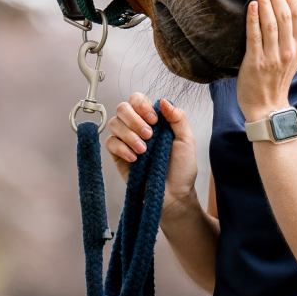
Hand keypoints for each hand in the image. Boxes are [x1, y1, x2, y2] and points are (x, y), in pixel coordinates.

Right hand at [106, 94, 197, 216]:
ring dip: (129, 135)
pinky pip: (109, 143)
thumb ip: (178, 118)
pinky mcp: (118, 156)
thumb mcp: (186, 141)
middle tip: (149, 136)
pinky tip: (134, 158)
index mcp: (152, 120)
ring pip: (114, 123)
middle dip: (134, 120)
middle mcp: (136, 127)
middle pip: (122, 108)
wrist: (175, 196)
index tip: (154, 120)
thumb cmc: (182, 170)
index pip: (137, 99)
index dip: (142, 106)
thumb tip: (163, 101)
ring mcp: (125, 140)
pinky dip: (121, 148)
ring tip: (144, 150)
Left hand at [237, 0, 296, 122]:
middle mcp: (288, 50)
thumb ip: (290, 37)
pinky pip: (255, 36)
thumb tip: (290, 9)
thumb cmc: (274, 81)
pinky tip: (252, 4)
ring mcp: (273, 56)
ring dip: (265, 0)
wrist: (267, 108)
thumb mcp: (290, 58)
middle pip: (284, 14)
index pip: (296, 15)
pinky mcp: (256, 62)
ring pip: (271, 22)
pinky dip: (254, 18)